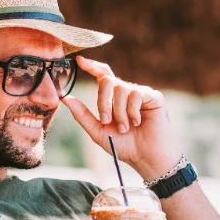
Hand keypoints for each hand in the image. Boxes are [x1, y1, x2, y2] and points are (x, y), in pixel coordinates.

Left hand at [62, 56, 180, 179]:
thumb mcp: (98, 131)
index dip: (92, 66)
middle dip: (102, 101)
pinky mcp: (154, 97)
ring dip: (119, 112)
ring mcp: (140, 93)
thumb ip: (82, 115)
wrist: (144, 158)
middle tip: (106, 121)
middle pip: (107, 80)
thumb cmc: (123, 145)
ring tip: (125, 128)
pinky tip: (138, 123)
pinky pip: (135, 94)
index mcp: (113, 98)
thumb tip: (65, 98)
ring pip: (120, 89)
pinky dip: (132, 111)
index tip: (80, 61)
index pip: (102, 75)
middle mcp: (126, 92)